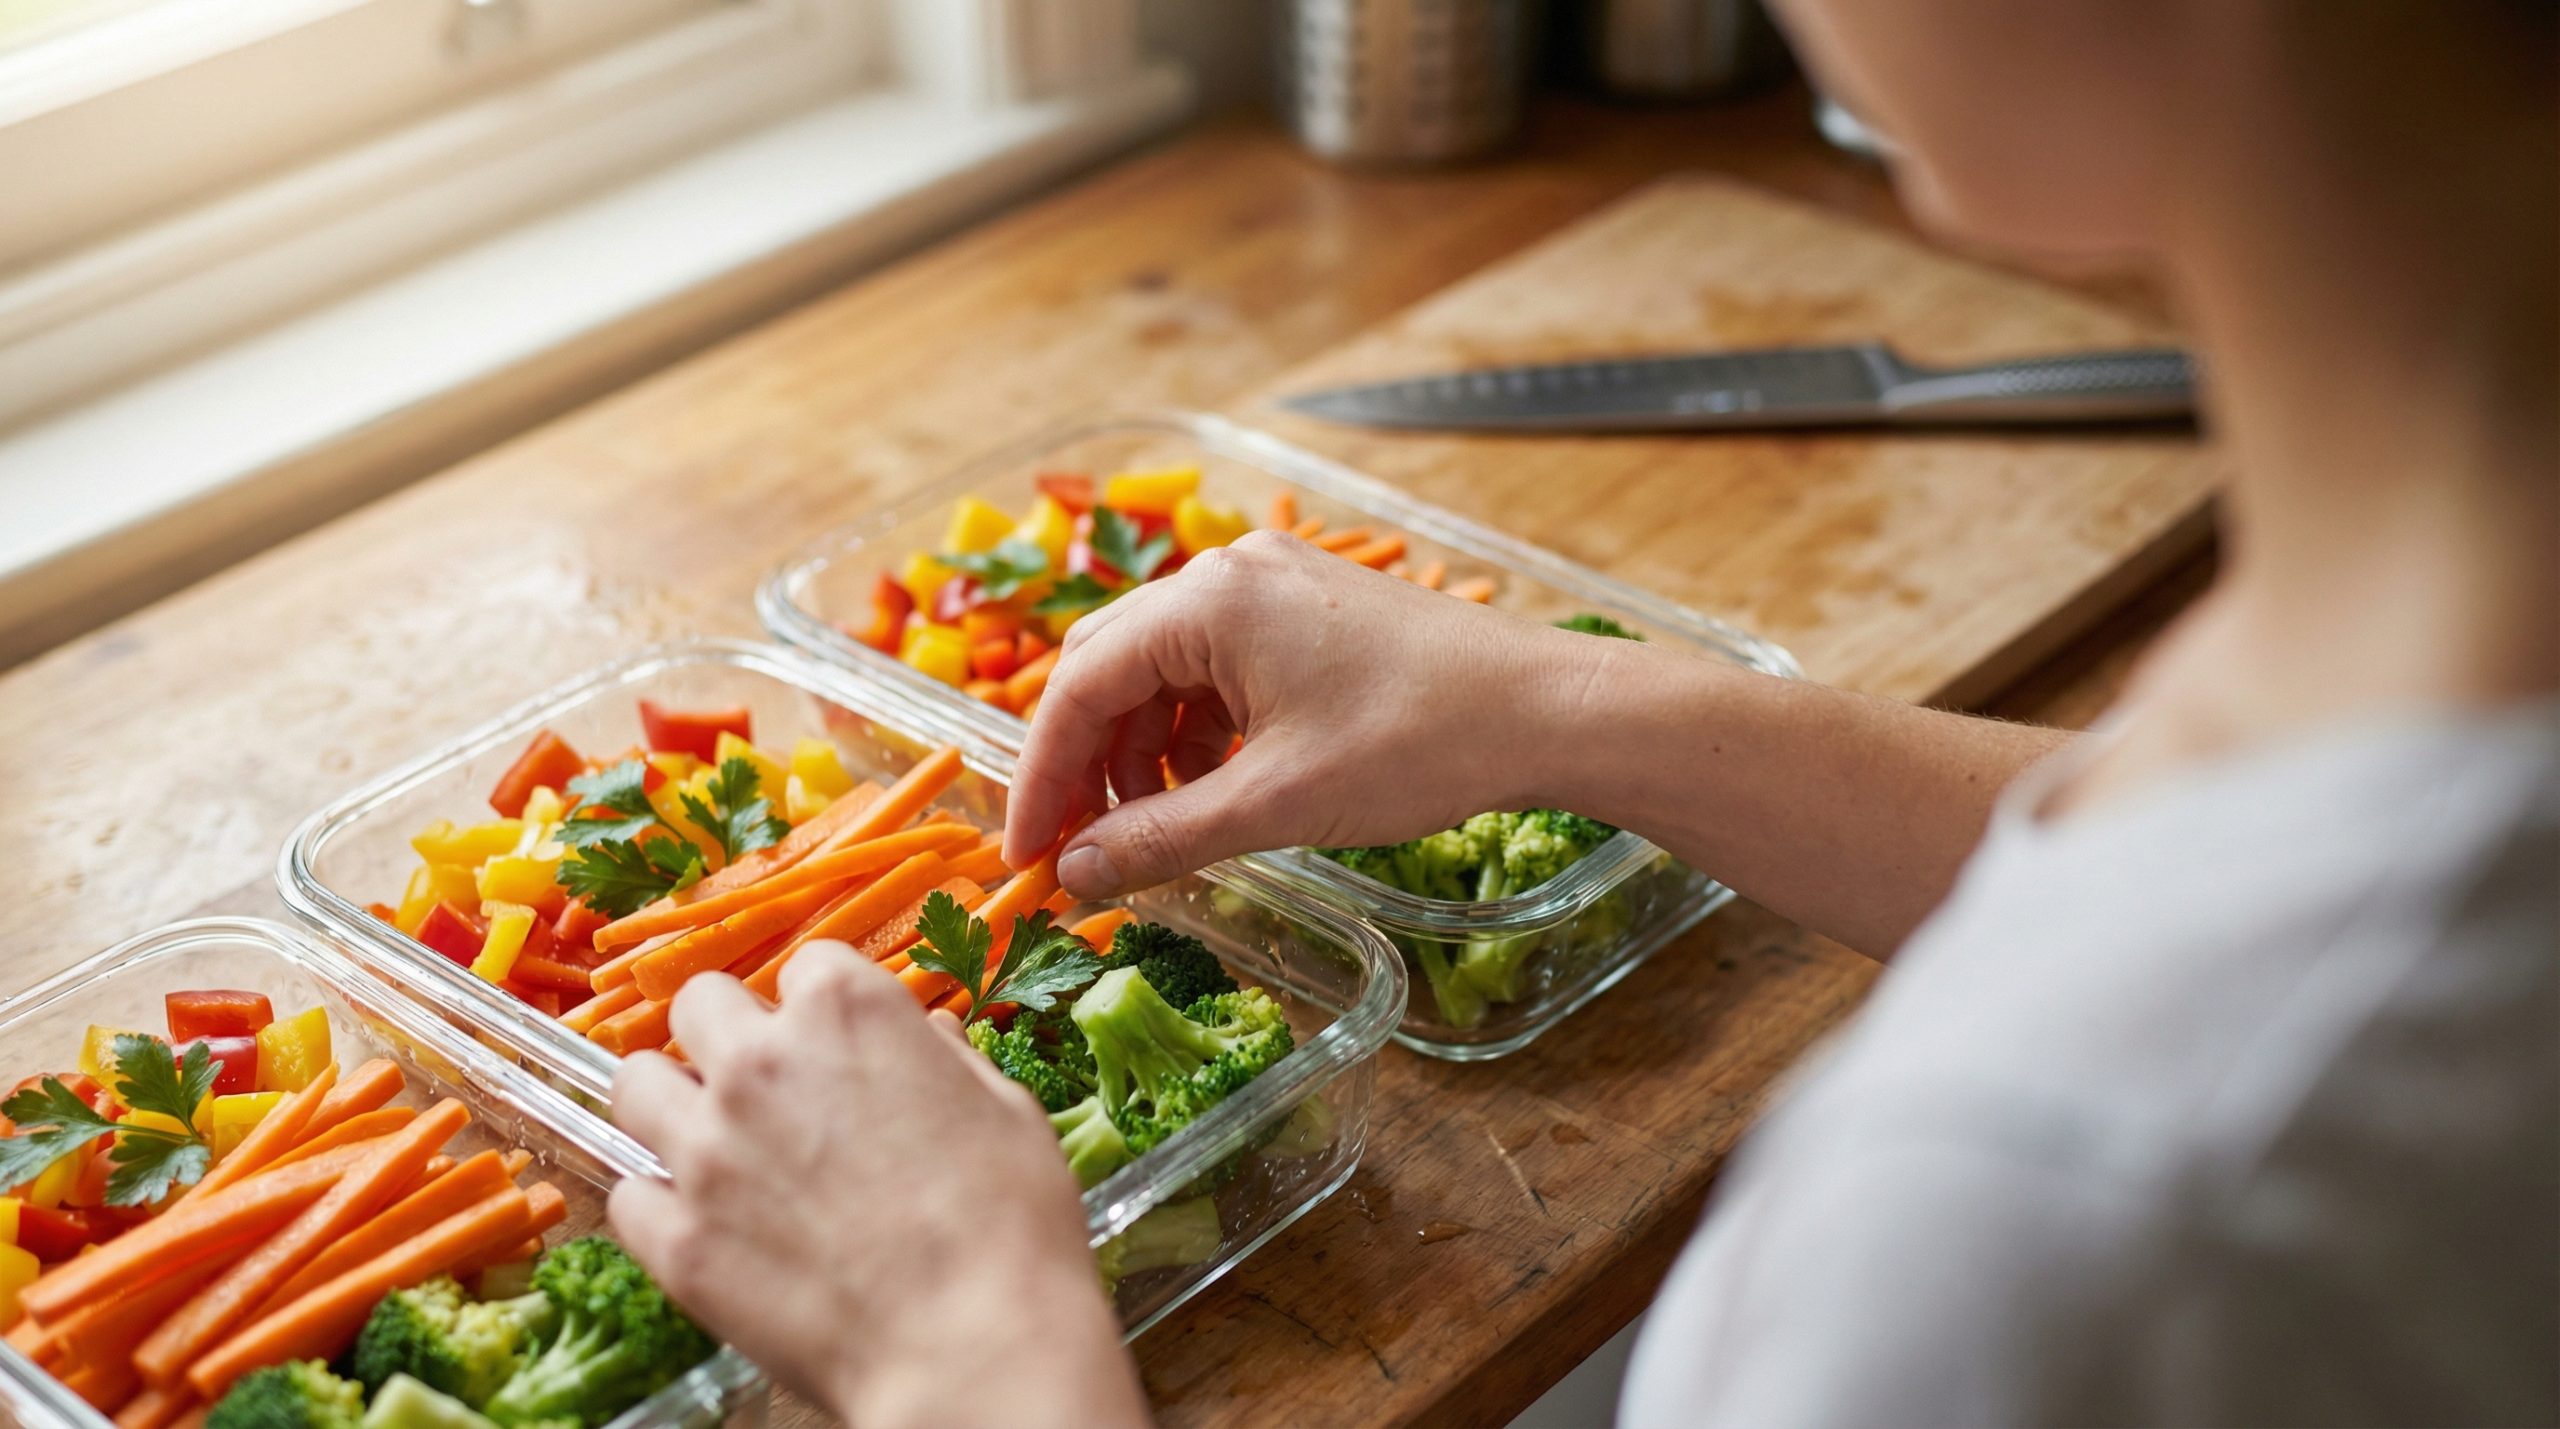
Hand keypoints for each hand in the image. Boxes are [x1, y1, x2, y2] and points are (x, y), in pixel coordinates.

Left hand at [607, 946, 1147, 1428]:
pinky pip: (628, 1196)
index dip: (822, 1007)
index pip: (806, 967)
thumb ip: (948, 1061)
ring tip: (711, 1144)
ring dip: (671, 1104)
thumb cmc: (1010, 1226)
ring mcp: (706, 1151)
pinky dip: (660, 1206)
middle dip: (727, 1035)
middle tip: (763, 1085)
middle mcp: (760, 1063)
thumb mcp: (1006, 1111)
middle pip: (698, 1004)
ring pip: (635, 1085)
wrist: (970, 1345)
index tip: (835, 1043)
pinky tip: (704, 1225)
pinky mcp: (676, 1238)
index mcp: (847, 1012)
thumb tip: (928, 1039)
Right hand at [1004, 531, 1608, 897]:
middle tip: (1075, 847)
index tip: (1027, 853)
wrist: (1546, 709)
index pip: (1078, 686)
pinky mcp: (1305, 611)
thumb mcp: (1277, 803)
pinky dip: (1197, 734)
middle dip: (1085, 763)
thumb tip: (1077, 873)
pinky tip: (1212, 791)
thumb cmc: (1420, 743)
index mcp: (1208, 600)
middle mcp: (1229, 573)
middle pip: (1109, 668)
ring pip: (1162, 673)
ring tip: (1154, 831)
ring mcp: (1270, 585)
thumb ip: (1164, 838)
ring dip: (1143, 753)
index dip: (1042, 777)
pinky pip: (1216, 670)